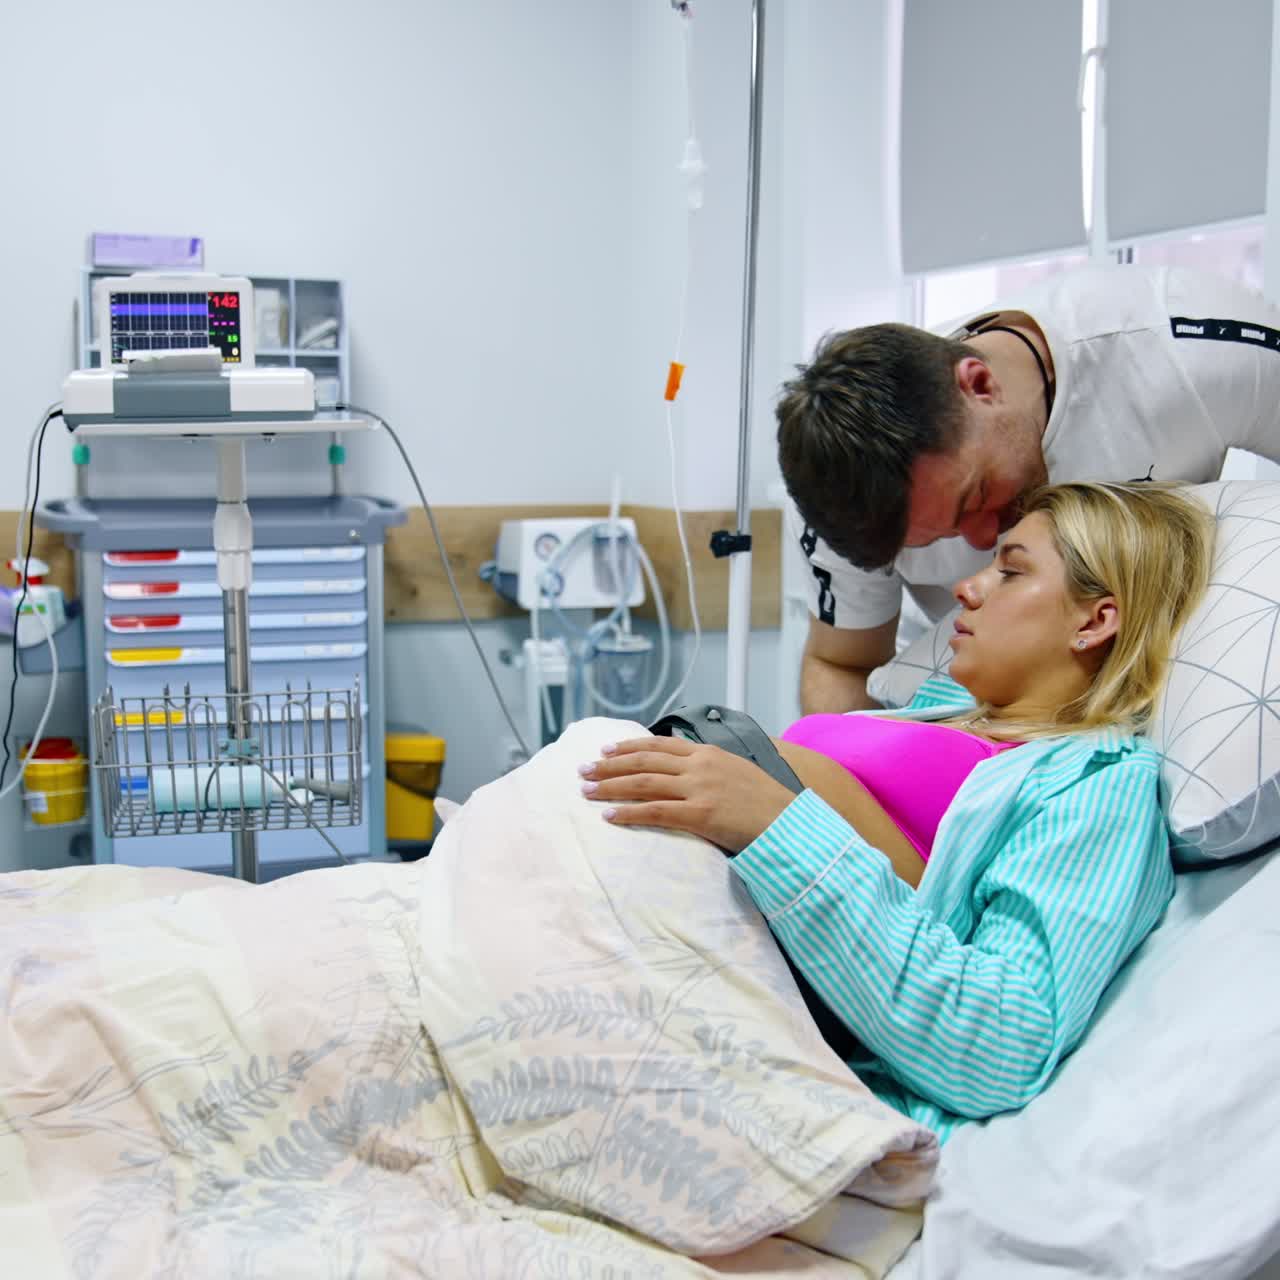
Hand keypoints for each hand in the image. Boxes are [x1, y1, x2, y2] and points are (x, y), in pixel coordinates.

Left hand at [578, 736, 796, 852]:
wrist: (790, 822)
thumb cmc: (767, 803)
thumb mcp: (738, 772)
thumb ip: (711, 768)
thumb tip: (687, 769)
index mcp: (708, 753)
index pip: (659, 745)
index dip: (628, 747)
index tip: (606, 751)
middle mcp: (700, 765)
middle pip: (643, 760)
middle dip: (609, 765)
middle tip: (584, 770)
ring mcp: (699, 788)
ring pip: (643, 782)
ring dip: (610, 786)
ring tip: (587, 791)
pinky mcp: (700, 814)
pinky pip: (655, 811)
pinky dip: (629, 813)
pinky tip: (609, 816)